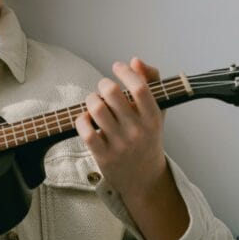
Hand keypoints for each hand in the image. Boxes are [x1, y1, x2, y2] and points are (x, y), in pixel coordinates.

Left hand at [74, 57, 168, 198]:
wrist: (145, 178)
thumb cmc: (148, 137)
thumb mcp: (157, 111)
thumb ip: (151, 82)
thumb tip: (135, 61)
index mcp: (153, 117)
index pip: (140, 87)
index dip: (125, 71)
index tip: (117, 66)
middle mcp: (138, 130)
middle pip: (111, 93)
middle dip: (103, 84)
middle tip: (103, 89)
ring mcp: (120, 144)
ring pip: (96, 109)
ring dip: (91, 100)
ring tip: (95, 103)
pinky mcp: (104, 156)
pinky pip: (86, 130)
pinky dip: (81, 119)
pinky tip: (87, 119)